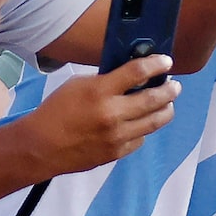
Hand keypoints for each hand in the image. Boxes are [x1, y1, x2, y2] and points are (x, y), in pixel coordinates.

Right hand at [26, 52, 180, 172]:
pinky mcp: (117, 153)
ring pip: (155, 122)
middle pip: (154, 99)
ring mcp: (117, 136)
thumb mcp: (78, 85)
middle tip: (174, 86)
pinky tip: (142, 123)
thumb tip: (132, 77)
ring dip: (166, 110)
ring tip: (167, 104)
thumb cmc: (55, 112)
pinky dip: (144, 129)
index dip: (156, 64)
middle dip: (170, 90)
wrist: (40, 147)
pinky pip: (140, 138)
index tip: (166, 62)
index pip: (138, 72)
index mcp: (100, 91)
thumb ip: (106, 80)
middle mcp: (112, 114)